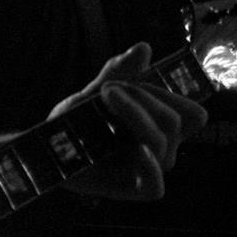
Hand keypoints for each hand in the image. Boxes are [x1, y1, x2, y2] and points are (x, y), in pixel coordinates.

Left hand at [50, 42, 207, 200]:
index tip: (135, 81)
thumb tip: (143, 47)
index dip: (172, 95)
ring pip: (160, 142)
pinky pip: (156, 186)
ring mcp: (148, 170)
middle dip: (142, 98)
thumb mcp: (94, 94)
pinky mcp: (131, 189)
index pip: (192, 114)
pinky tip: (138, 149)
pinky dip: (150, 166)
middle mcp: (161, 149)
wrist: (44, 149)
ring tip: (104, 101)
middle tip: (107, 89)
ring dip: (134, 115)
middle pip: (173, 121)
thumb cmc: (75, 122)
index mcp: (161, 127)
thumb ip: (119, 73)